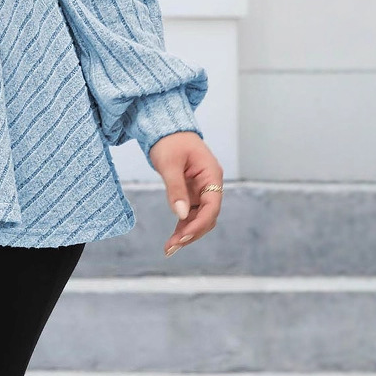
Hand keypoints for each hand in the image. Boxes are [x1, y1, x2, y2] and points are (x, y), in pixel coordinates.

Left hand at [147, 131, 222, 257]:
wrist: (164, 127)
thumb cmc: (169, 140)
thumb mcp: (169, 163)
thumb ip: (175, 187)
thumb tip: (182, 215)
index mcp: (212, 174)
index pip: (212, 205)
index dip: (199, 223)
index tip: (184, 236)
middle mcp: (210, 184)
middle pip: (207, 215)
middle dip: (192, 232)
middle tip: (172, 246)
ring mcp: (201, 189)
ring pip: (199, 217)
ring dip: (186, 232)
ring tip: (170, 248)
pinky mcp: (191, 192)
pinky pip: (190, 212)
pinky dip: (182, 224)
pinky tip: (173, 239)